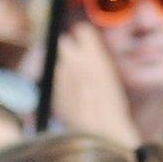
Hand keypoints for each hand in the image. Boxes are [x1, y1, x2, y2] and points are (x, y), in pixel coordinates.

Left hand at [48, 23, 138, 147]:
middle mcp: (74, 61)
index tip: (83, 40)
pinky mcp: (51, 90)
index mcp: (94, 55)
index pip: (81, 31)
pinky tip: (67, 92)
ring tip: (71, 78)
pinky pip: (51, 79)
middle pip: (63, 42)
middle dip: (66, 48)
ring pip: (55, 61)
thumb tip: (86, 51)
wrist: (100, 130)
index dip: (82, 36)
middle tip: (73, 57)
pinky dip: (56, 83)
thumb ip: (95, 58)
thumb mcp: (109, 75)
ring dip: (60, 66)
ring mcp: (59, 76)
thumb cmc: (111, 105)